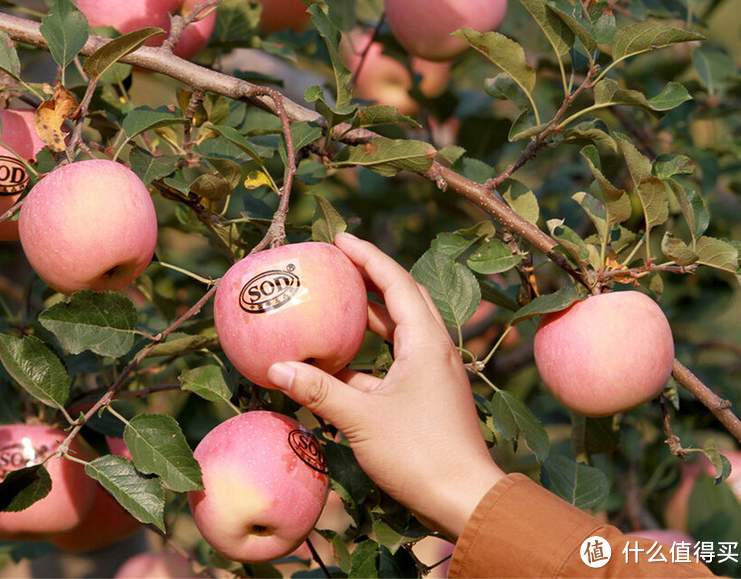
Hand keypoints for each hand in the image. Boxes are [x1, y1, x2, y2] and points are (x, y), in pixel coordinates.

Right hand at [266, 232, 505, 540]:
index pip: (396, 283)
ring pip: (399, 333)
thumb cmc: (419, 454)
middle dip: (370, 278)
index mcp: (426, 342)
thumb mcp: (362, 418)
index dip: (368, 257)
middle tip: (337, 264)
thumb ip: (319, 390)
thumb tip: (276, 368)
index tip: (340, 238)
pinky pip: (394, 363)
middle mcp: (433, 350)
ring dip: (368, 318)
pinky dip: (367, 357)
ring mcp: (432, 375)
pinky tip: (337, 365)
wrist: (465, 501)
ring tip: (333, 305)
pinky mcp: (426, 398)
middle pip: (402, 300)